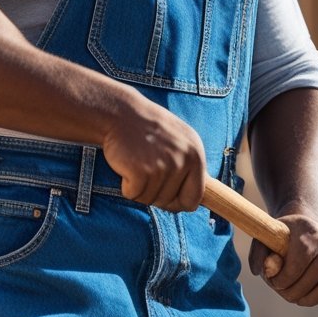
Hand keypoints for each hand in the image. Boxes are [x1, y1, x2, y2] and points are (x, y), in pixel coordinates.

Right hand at [100, 91, 206, 211]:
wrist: (121, 113)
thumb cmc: (147, 129)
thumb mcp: (178, 141)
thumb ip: (188, 167)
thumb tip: (194, 201)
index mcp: (196, 154)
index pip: (195, 198)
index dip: (178, 202)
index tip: (166, 197)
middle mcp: (184, 160)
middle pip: (170, 202)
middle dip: (154, 192)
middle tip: (144, 168)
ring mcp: (164, 166)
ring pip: (149, 199)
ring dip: (138, 187)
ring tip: (136, 162)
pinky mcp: (142, 172)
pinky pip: (133, 194)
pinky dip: (126, 185)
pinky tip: (126, 164)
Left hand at [248, 212, 317, 305]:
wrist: (307, 231)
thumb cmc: (284, 237)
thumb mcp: (267, 237)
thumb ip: (259, 253)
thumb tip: (262, 271)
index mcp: (307, 229)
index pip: (297, 263)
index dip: (282, 279)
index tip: (272, 281)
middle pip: (307, 280)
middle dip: (288, 290)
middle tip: (279, 288)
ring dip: (300, 298)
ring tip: (289, 292)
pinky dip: (315, 299)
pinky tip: (304, 295)